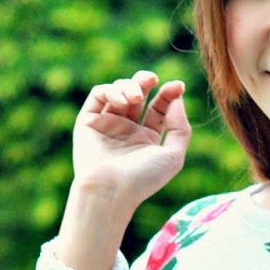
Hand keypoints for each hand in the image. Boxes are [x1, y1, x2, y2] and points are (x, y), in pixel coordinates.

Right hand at [71, 70, 190, 210]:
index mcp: (147, 138)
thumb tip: (177, 99)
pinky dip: (111, 91)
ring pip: (118, 91)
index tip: (178, 87)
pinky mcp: (89, 121)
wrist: (110, 190)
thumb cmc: (143, 179)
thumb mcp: (173, 156)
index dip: (169, 94)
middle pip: (138, 94)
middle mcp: (127, 130)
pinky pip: (99, 95)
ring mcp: (108, 124)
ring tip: (135, 98)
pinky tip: (122, 102)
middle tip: (152, 79)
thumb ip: (180, 127)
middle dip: (145, 81)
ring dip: (129, 86)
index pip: (159, 108)